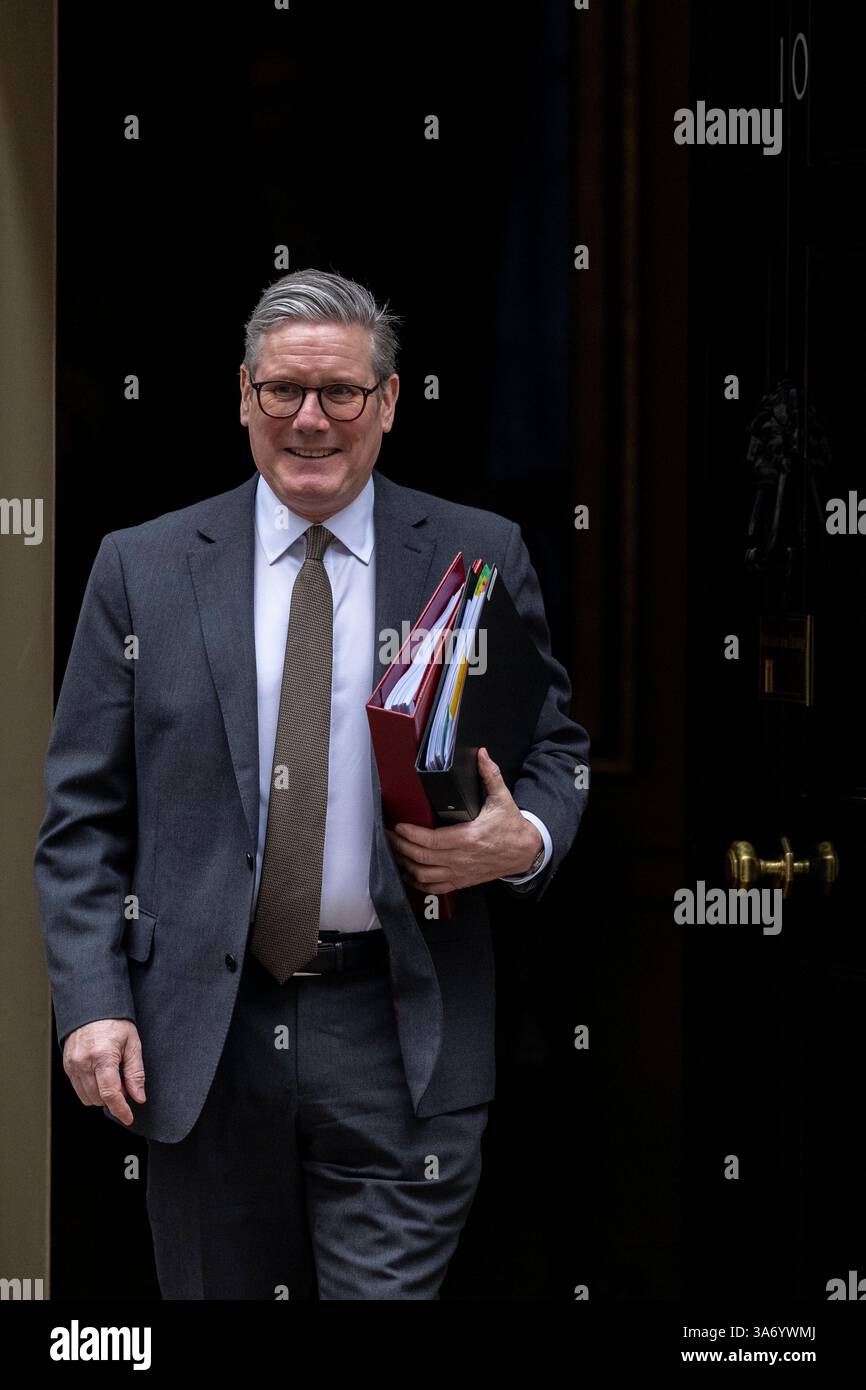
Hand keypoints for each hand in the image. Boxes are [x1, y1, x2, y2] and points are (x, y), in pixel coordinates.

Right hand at [62, 1019, 145, 1125]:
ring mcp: (72, 1065)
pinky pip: (78, 1089)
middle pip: (98, 1098)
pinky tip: (99, 1074)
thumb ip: (135, 1073)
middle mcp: (84, 1062)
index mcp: (102, 1056)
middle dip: (113, 1097)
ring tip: (111, 1075)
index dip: (121, 1109)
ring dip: (101, 1095)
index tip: (129, 1118)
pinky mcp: (67, 1066)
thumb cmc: (115, 1022)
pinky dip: (91, 1088)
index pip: (110, 1093)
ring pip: (87, 1097)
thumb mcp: (133, 1044)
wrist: (93, 1007)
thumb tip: (138, 1097)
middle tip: (123, 1080)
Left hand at [385, 746, 542, 893]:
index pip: (431, 840)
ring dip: (406, 864)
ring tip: (395, 850)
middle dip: (401, 846)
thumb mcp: (502, 798)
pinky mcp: (462, 881)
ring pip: (424, 875)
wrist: (525, 851)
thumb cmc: (511, 826)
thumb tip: (482, 754)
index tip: (398, 825)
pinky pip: (434, 887)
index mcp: (469, 838)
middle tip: (389, 835)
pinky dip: (418, 882)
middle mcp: (462, 858)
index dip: (411, 834)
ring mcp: (461, 872)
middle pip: (422, 857)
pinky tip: (409, 872)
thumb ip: (490, 775)